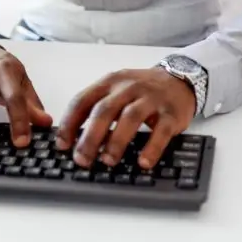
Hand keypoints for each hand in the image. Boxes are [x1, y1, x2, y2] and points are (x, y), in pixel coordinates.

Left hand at [55, 68, 195, 169]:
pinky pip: (161, 131)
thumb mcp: (116, 90)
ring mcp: (150, 98)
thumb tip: (75, 139)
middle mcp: (128, 87)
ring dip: (116, 141)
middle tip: (82, 159)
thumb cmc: (141, 90)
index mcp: (109, 82)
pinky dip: (151, 148)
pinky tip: (143, 162)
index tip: (62, 145)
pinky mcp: (171, 112)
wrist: (179, 79)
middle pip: (104, 110)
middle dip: (90, 136)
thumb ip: (97, 108)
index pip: (83, 100)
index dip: (70, 123)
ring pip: (130, 118)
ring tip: (107, 161)